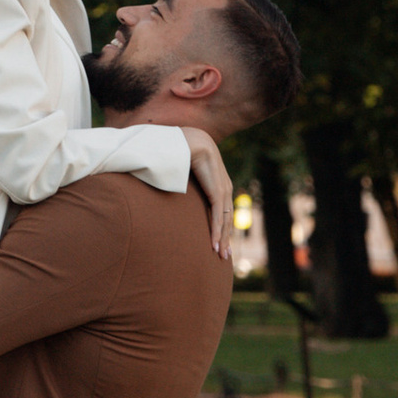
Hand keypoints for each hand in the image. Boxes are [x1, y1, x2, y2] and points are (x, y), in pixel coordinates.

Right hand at [181, 124, 233, 261]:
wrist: (189, 141)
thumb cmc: (183, 152)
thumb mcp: (186, 171)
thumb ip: (183, 180)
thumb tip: (170, 183)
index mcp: (219, 182)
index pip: (223, 209)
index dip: (222, 226)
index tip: (219, 240)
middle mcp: (225, 187)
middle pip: (227, 218)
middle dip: (226, 238)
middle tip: (223, 255)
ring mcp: (223, 190)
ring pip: (225, 220)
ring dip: (222, 239)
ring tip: (219, 255)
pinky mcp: (218, 192)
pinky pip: (218, 216)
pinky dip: (217, 232)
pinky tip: (215, 244)